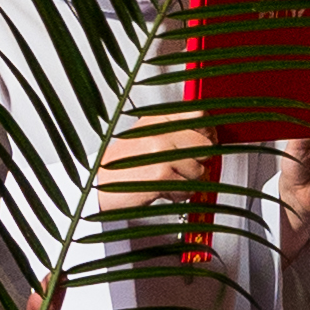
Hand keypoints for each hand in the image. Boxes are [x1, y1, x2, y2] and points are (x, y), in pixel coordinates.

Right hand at [98, 101, 216, 216]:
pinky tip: (161, 189)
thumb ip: (176, 131)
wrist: (100, 185)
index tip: (204, 142)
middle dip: (197, 162)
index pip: (199, 116)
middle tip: (178, 168)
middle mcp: (159, 131)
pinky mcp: (161, 175)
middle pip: (205, 145)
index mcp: (157, 118)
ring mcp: (161, 152)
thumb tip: (210, 136)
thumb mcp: (148, 136)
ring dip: (186, 181)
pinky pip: (187, 188)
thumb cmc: (124, 164)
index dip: (207, 132)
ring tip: (165, 179)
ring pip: (199, 170)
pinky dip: (178, 194)